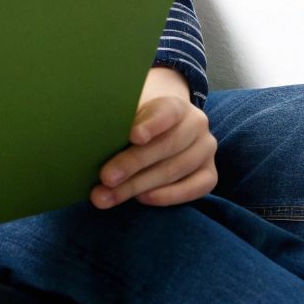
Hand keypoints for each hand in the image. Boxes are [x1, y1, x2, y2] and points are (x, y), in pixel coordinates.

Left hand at [90, 67, 216, 208]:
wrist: (165, 131)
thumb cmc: (138, 124)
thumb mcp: (130, 114)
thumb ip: (119, 121)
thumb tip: (94, 133)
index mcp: (176, 105)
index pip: (166, 112)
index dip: (151, 124)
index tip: (133, 137)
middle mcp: (197, 124)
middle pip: (167, 146)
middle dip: (133, 164)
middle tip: (106, 178)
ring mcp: (206, 150)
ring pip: (175, 170)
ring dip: (139, 185)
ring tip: (109, 196)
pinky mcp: (209, 173)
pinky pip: (195, 188)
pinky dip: (169, 196)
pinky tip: (143, 199)